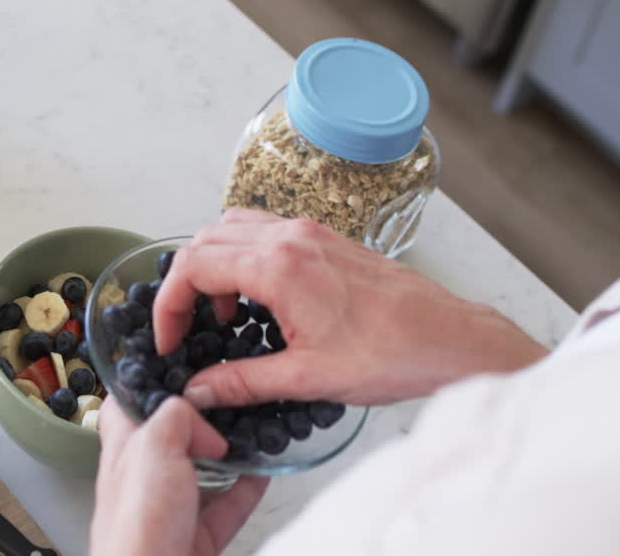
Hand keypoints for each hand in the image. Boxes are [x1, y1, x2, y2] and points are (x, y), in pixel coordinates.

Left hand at [90, 397, 269, 555]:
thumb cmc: (136, 529)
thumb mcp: (153, 448)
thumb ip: (176, 418)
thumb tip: (199, 418)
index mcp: (123, 450)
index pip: (127, 404)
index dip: (147, 381)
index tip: (176, 364)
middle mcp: (142, 479)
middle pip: (169, 437)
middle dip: (197, 418)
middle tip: (226, 399)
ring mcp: (170, 510)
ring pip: (201, 471)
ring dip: (226, 453)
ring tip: (249, 430)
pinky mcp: (195, 539)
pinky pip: (225, 508)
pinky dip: (245, 490)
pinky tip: (261, 474)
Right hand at [154, 209, 546, 406]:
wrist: (451, 340)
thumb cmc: (392, 354)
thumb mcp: (306, 377)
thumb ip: (243, 382)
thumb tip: (200, 391)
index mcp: (280, 266)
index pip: (193, 266)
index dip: (169, 305)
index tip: (168, 339)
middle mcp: (291, 237)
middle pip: (206, 239)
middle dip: (185, 284)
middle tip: (187, 330)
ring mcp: (311, 232)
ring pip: (234, 228)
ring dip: (214, 265)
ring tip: (223, 315)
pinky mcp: (328, 240)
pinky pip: (266, 233)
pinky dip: (244, 258)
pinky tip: (259, 301)